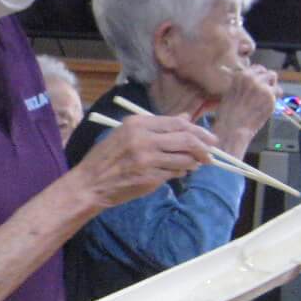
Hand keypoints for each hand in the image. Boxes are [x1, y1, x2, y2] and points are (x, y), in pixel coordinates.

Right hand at [73, 114, 217, 209]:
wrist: (90, 183)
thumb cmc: (107, 158)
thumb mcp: (126, 133)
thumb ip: (157, 126)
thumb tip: (186, 118)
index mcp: (137, 124)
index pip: (177, 123)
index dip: (198, 131)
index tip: (209, 138)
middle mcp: (144, 139)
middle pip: (186, 139)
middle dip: (204, 147)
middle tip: (211, 153)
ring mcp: (147, 159)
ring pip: (184, 158)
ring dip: (194, 162)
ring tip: (194, 163)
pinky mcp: (149, 177)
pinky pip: (174, 172)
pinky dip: (181, 172)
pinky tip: (179, 171)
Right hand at [211, 64, 278, 156]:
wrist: (232, 128)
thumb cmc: (228, 114)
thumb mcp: (230, 92)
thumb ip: (241, 84)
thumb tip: (254, 81)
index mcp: (240, 76)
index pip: (258, 68)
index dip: (260, 76)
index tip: (260, 83)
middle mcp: (253, 79)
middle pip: (269, 74)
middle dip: (268, 82)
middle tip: (264, 92)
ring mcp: (263, 88)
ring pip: (276, 83)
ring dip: (273, 89)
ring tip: (265, 100)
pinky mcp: (271, 98)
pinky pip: (278, 94)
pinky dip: (274, 100)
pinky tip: (265, 107)